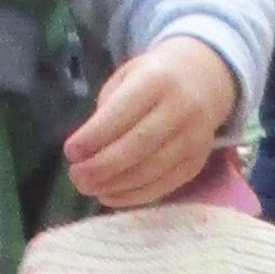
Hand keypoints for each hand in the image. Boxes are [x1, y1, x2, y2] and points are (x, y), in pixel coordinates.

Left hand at [63, 37, 242, 210]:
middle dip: (102, 166)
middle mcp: (180, 109)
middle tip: (76, 177)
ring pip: (151, 170)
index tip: (70, 152)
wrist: (204, 81)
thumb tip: (86, 153)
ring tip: (88, 188)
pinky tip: (109, 195)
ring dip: (115, 185)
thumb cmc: (152, 79)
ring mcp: (193, 139)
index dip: (94, 136)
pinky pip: (163, 185)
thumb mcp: (127, 78)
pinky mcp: (196, 163)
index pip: (122, 113)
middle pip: (138, 146)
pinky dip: (133, 196)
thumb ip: (108, 110)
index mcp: (156, 81)